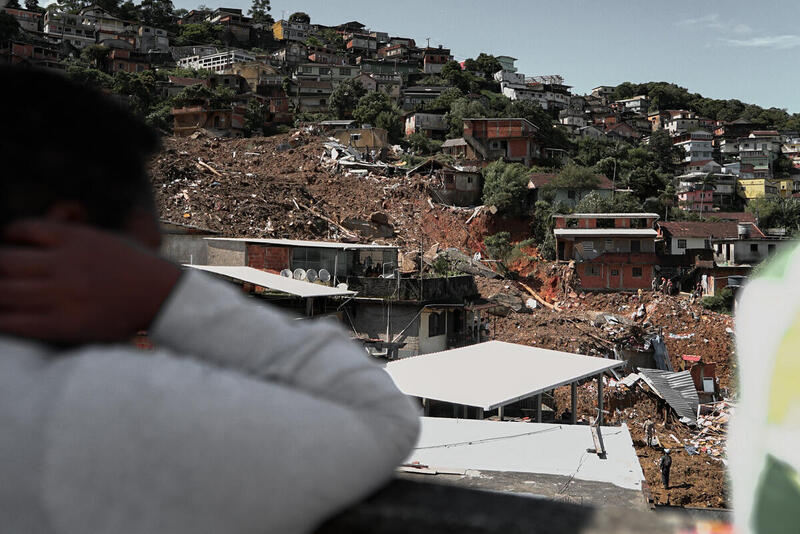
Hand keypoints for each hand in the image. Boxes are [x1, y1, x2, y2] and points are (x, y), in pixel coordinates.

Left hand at [0, 219, 180, 343]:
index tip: (10, 243)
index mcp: (77, 239)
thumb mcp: (113, 235)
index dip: (9, 236)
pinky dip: (1, 319)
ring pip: (4, 290)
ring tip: (3, 295)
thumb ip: (81, 223)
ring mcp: (64, 295)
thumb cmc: (139, 266)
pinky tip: (2, 318)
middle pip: (4, 261)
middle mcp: (67, 265)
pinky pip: (16, 321)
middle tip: (3, 272)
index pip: (23, 229)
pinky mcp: (65, 324)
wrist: (164, 297)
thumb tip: (70, 209)